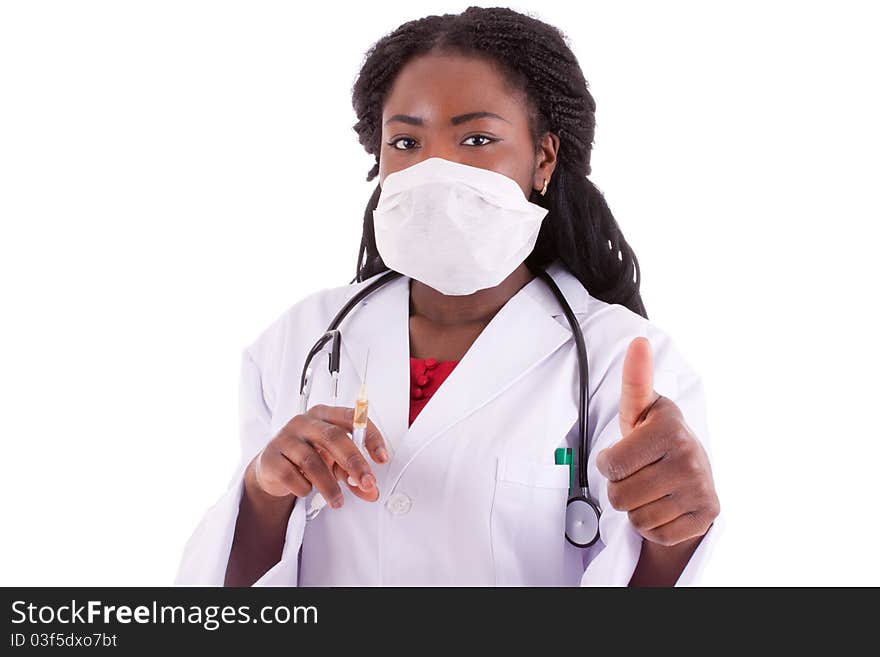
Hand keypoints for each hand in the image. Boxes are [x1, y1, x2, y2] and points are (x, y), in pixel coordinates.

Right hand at [252, 404, 388, 506]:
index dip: (370, 437)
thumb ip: (354, 475)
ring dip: (330, 485)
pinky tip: (307, 490)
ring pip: (312, 461)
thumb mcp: (334, 463)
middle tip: (367, 483)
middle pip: (333, 437)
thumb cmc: (309, 457)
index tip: (382, 458)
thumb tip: (371, 491)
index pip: (352, 418)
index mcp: (324, 415)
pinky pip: (291, 476)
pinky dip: (304, 488)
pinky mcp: (270, 457)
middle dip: (354, 462)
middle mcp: (304, 421)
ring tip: (338, 502)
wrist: (272, 468)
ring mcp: (285, 438)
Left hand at [596, 337, 719, 546]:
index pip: (610, 464)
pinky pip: (656, 534)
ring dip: (637, 507)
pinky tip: (665, 505)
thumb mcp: (642, 408)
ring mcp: (701, 490)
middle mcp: (690, 459)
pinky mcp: (706, 517)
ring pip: (636, 517)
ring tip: (651, 488)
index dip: (610, 462)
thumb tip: (639, 342)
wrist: (692, 472)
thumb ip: (635, 379)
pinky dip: (654, 526)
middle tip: (639, 473)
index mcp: (669, 429)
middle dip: (621, 487)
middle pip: (619, 495)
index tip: (626, 453)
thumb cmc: (656, 437)